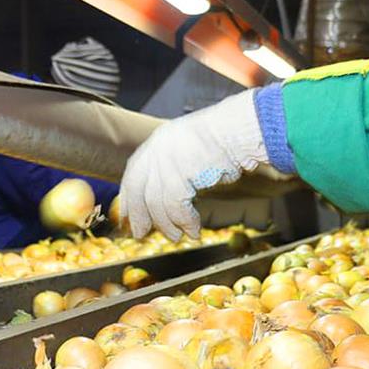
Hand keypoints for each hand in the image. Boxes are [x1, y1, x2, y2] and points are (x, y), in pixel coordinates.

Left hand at [120, 90, 280, 239]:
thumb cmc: (226, 142)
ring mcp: (167, 160)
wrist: (241, 131)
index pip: (134, 173)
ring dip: (167, 225)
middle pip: (139, 189)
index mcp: (158, 141)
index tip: (127, 216)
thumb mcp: (191, 149)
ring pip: (156, 203)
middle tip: (140, 234)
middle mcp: (158, 148)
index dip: (130, 197)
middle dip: (139, 215)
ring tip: (178, 237)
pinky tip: (194, 230)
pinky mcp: (180, 174)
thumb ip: (175, 168)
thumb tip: (164, 199)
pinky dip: (184, 222)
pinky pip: (176, 207)